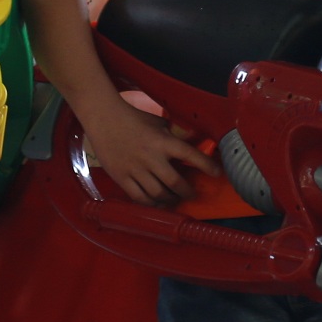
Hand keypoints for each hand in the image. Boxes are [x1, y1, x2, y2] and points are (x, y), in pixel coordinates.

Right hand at [77, 98, 209, 205]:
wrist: (104, 119)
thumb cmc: (133, 118)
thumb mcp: (159, 122)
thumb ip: (175, 134)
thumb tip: (193, 141)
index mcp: (163, 141)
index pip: (190, 155)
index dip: (206, 165)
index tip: (217, 173)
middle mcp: (151, 157)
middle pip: (175, 182)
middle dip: (187, 191)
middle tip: (192, 194)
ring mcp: (136, 169)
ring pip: (158, 194)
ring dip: (170, 199)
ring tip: (174, 199)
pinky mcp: (122, 177)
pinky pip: (139, 197)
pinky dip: (151, 203)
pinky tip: (156, 202)